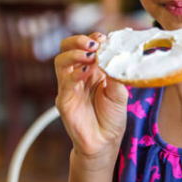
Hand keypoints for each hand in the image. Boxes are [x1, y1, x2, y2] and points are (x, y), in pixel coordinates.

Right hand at [55, 32, 128, 161]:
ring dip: (74, 54)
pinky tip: (86, 72)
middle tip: (93, 44)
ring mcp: (68, 87)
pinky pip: (65, 83)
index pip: (85, 46)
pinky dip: (75, 74)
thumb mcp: (120, 92)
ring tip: (89, 55)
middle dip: (77, 41)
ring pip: (61, 61)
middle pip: (66, 48)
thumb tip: (114, 54)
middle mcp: (77, 74)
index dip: (93, 39)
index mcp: (91, 69)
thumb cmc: (111, 117)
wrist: (105, 143)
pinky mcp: (64, 101)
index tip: (104, 38)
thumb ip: (115, 74)